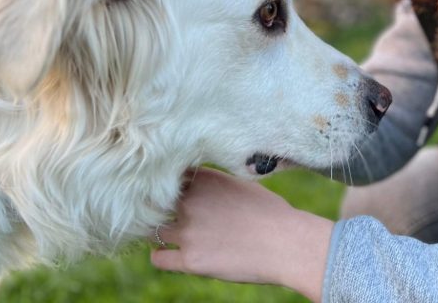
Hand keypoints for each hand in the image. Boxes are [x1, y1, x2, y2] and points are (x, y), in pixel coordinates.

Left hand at [151, 168, 332, 302]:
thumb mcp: (243, 185)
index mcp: (204, 180)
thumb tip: (205, 188)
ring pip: (152, 229)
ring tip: (165, 233)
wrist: (286, 243)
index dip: (167, 184)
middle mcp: (190, 202)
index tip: (169, 190)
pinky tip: (166, 253)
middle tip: (163, 212)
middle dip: (158, 207)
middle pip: (155, 201)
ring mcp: (188, 231)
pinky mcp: (191, 260)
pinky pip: (159, 258)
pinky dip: (160, 255)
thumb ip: (215, 184)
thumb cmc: (272, 213)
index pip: (168, 176)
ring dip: (157, 231)